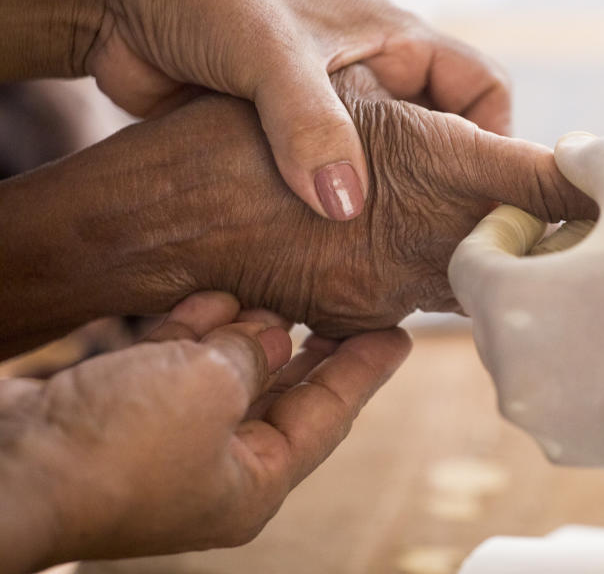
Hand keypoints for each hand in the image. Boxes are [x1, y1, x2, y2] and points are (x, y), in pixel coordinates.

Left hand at [0, 66, 593, 354]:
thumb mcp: (269, 52)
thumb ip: (310, 127)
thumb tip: (346, 207)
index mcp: (391, 39)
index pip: (482, 88)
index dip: (495, 139)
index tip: (484, 198)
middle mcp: (370, 76)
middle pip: (437, 141)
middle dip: (441, 190)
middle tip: (439, 250)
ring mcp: (326, 111)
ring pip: (381, 170)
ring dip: (382, 209)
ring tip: (383, 264)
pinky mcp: (281, 140)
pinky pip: (327, 183)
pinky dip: (332, 214)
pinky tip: (324, 254)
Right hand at [0, 291, 410, 571]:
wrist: (6, 467)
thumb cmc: (115, 447)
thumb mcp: (208, 390)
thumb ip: (250, 355)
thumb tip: (269, 332)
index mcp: (251, 481)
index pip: (329, 416)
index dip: (366, 370)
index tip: (401, 334)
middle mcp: (213, 463)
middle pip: (281, 392)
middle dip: (311, 344)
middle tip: (352, 299)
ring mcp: (165, 437)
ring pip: (224, 369)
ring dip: (245, 326)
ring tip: (277, 285)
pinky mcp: (120, 408)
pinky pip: (174, 362)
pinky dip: (192, 327)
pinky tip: (209, 294)